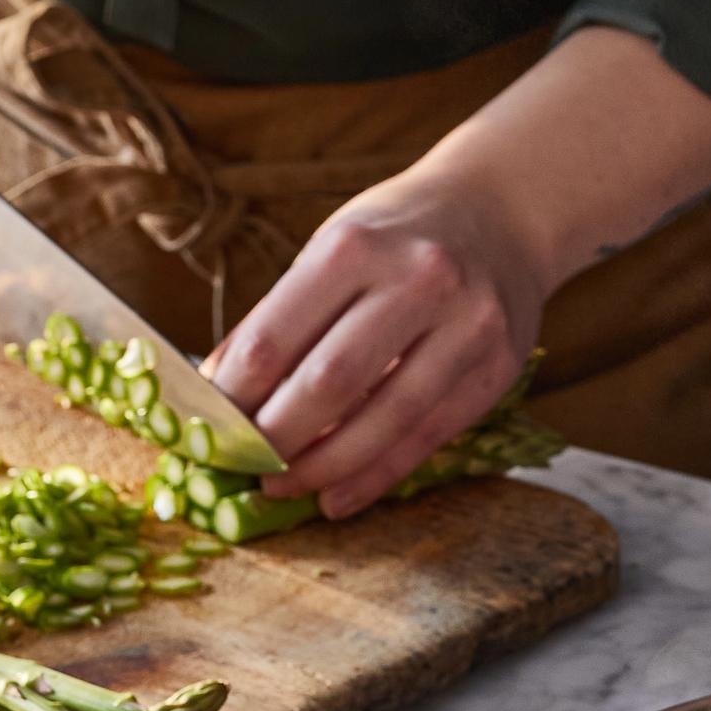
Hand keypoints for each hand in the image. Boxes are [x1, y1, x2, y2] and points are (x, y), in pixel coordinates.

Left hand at [203, 164, 548, 519]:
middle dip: (276, 440)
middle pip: (329, 384)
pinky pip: (427, 436)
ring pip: (384, 419)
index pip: (274, 339)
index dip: (233, 398)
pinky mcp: (496, 368)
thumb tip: (220, 393)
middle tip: (244, 469)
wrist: (503, 213)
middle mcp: (417, 281)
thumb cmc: (399, 236)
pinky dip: (376, 475)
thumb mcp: (333, 249)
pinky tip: (338, 497)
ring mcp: (466, 327)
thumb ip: (282, 318)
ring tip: (286, 489)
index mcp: (354, 246)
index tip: (208, 432)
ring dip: (325, 467)